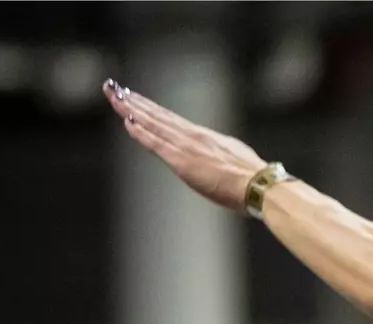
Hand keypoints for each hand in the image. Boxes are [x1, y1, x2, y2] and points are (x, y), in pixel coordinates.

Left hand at [102, 79, 266, 212]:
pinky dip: (140, 132)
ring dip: (130, 110)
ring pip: (152, 123)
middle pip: (157, 115)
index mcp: (204, 136)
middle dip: (133, 101)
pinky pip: (155, 143)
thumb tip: (217, 157)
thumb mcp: (234, 157)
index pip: (170, 118)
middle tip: (113, 89)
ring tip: (114, 97)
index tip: (135, 97)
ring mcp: (185, 147)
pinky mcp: (181, 161)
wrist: (258, 185)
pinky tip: (127, 121)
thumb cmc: (252, 178)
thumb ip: (218, 154)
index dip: (151, 107)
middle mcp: (192, 136)